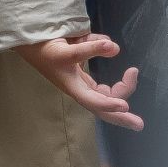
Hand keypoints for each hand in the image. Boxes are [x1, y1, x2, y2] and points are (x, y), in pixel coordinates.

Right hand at [14, 33, 143, 131]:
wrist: (28, 42)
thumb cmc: (44, 49)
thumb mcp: (66, 49)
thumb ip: (90, 47)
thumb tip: (115, 48)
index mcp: (73, 86)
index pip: (93, 100)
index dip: (108, 105)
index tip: (125, 106)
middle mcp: (78, 86)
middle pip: (102, 105)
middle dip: (120, 116)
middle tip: (139, 124)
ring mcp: (80, 80)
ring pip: (103, 91)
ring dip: (119, 88)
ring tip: (132, 73)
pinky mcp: (80, 71)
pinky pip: (98, 71)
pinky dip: (105, 56)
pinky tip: (107, 45)